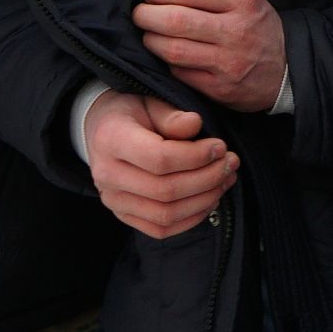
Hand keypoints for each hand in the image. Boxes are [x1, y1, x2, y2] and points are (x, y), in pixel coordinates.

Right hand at [85, 91, 238, 238]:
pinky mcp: (123, 215)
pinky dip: (191, 218)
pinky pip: (160, 229)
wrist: (101, 131)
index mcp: (111, 139)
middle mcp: (106, 174)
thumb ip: (172, 115)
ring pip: (166, 214)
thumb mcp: (149, 102)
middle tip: (231, 163)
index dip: (196, 156)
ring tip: (225, 179)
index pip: (159, 158)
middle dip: (207, 178)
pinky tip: (210, 198)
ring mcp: (113, 200)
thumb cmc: (131, 113)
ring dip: (204, 199)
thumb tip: (196, 124)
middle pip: (166, 190)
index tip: (220, 146)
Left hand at [134, 0, 285, 110]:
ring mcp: (228, 63)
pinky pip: (180, 73)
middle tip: (140, 13)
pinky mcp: (220, 89)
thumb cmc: (258, 29)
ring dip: (151, 40)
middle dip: (147, 15)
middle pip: (176, 20)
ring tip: (148, 34)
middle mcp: (236, 32)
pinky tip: (165, 55)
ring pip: (173, 50)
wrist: (287, 71)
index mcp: (242, 2)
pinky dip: (166, 63)